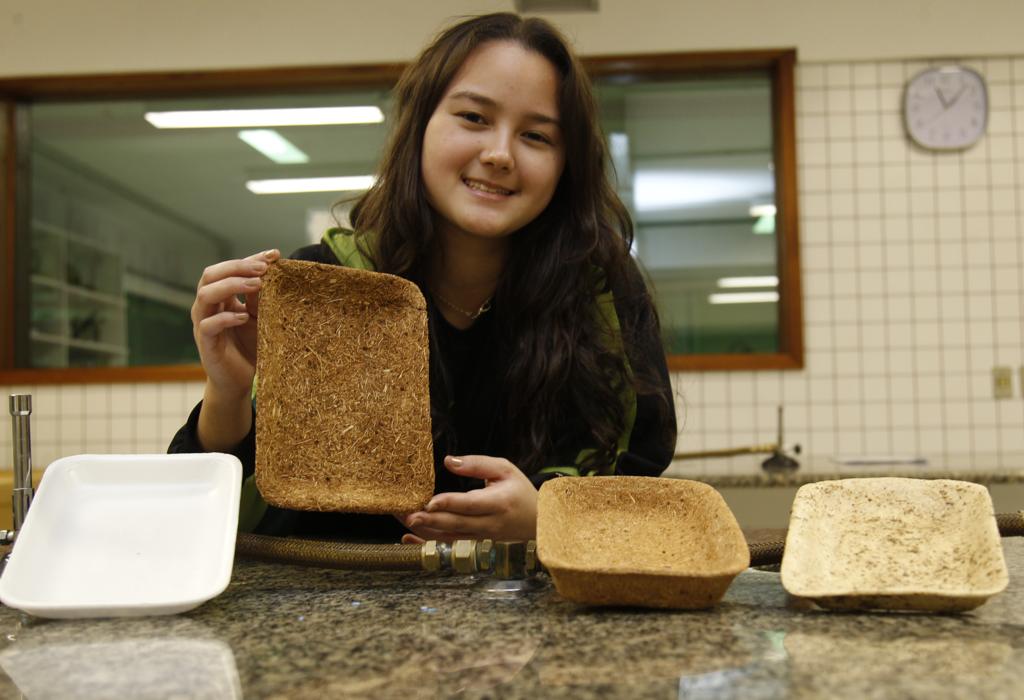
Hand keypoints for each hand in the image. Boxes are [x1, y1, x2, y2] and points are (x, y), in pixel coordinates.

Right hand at [191, 249, 280, 396]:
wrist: (240, 381)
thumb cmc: (251, 347)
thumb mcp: (262, 318)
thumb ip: (262, 299)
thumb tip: (273, 271)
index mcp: (222, 296)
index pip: (230, 269)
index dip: (250, 259)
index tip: (274, 254)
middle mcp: (209, 306)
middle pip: (211, 274)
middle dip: (238, 267)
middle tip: (263, 268)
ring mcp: (204, 323)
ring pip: (206, 294)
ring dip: (232, 285)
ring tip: (257, 285)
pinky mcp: (205, 343)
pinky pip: (209, 325)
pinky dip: (226, 318)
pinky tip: (244, 317)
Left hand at [398, 456, 537, 542]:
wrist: (538, 522)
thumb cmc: (519, 490)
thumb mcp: (504, 469)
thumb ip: (477, 464)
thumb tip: (449, 462)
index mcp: (500, 502)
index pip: (472, 504)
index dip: (450, 503)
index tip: (430, 502)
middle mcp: (491, 524)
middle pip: (458, 524)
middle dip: (432, 521)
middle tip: (409, 516)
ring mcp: (483, 538)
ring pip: (451, 537)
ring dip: (425, 531)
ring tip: (405, 522)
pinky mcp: (476, 544)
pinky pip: (449, 545)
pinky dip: (428, 543)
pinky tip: (410, 539)